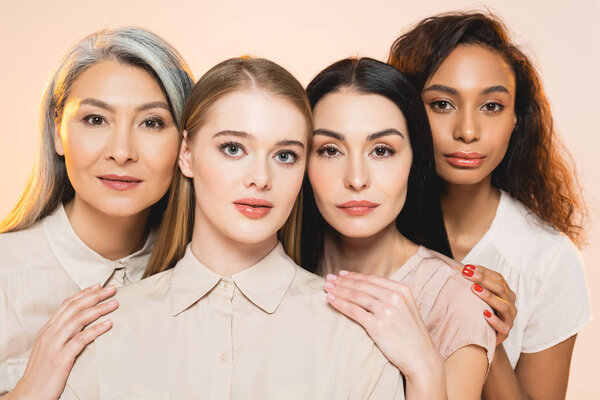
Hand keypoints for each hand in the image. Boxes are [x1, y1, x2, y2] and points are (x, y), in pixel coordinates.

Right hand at [9, 284, 117, 399]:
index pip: (67, 305)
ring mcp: (54, 345)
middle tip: (112, 289)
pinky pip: (81, 339)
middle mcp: (50, 334)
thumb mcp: (49, 348)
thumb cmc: (42, 373)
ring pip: (79, 319)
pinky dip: (96, 330)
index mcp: (47, 330)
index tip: (98, 286)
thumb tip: (82, 323)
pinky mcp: (61, 358)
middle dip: (95, 296)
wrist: (29, 394)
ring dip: (99, 309)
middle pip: (75, 308)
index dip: (84, 293)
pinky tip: (109, 324)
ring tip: (114, 303)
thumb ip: (62, 334)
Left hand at [323, 271, 443, 384]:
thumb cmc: (411, 335)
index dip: (355, 275)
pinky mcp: (378, 326)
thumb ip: (392, 296)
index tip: (342, 274)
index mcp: (402, 290)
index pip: (373, 279)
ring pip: (356, 296)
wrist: (421, 358)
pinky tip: (331, 300)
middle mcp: (395, 298)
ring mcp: (387, 311)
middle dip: (343, 281)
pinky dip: (340, 304)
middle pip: (362, 285)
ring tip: (327, 287)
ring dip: (338, 290)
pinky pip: (354, 311)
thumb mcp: (406, 308)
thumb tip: (368, 289)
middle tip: (329, 278)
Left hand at [461, 264, 516, 345]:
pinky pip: (502, 326)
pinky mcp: (505, 332)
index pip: (498, 278)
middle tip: (467, 274)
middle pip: (500, 288)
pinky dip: (494, 320)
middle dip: (483, 279)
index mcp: (506, 293)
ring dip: (489, 296)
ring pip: (504, 305)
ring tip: (475, 289)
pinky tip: (484, 314)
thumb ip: (475, 283)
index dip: (484, 271)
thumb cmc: (481, 311)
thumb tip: (461, 268)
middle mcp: (510, 304)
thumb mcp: (480, 297)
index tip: (467, 267)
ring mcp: (509, 318)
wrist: (486, 336)